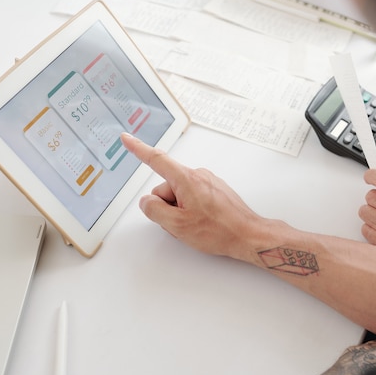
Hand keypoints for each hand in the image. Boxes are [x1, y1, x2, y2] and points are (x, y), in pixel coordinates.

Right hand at [121, 133, 263, 259]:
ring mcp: (208, 182)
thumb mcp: (177, 225)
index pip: (156, 160)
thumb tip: (147, 202)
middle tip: (182, 224)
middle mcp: (198, 175)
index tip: (127, 139)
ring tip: (196, 226)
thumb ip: (155, 211)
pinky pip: (193, 197)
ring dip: (180, 211)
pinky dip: (192, 210)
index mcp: (187, 179)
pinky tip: (203, 223)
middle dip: (167, 207)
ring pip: (179, 195)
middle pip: (166, 187)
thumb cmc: (220, 230)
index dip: (138, 149)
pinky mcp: (215, 190)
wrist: (248, 236)